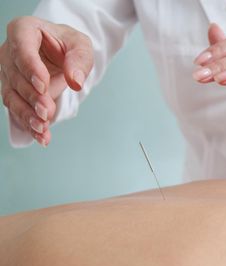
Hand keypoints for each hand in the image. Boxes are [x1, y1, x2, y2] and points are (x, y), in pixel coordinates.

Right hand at [0, 16, 92, 145]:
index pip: (23, 48)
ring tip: (43, 129)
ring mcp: (7, 72)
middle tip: (47, 111)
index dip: (31, 67)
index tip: (43, 85)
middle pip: (17, 76)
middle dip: (32, 96)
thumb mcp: (81, 46)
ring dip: (27, 114)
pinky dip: (29, 124)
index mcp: (24, 30)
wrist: (60, 54)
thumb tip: (77, 81)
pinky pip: (17, 109)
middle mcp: (9, 51)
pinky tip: (42, 137)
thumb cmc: (68, 46)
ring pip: (13, 95)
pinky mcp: (12, 90)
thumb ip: (80, 60)